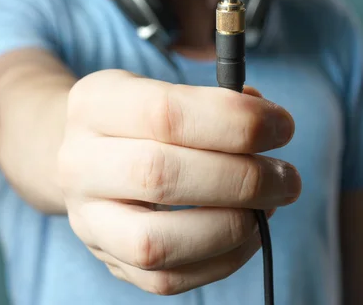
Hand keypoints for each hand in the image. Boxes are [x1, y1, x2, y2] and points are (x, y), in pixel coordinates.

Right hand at [57, 70, 300, 294]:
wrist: (82, 154)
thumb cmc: (135, 118)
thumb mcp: (157, 87)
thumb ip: (209, 100)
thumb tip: (264, 120)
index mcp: (95, 104)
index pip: (165, 112)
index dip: (234, 121)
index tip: (282, 125)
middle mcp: (79, 162)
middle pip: (160, 176)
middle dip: (241, 178)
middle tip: (286, 175)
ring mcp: (88, 219)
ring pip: (157, 241)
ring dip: (232, 226)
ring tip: (267, 206)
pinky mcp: (109, 260)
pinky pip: (166, 279)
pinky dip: (222, 259)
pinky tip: (247, 231)